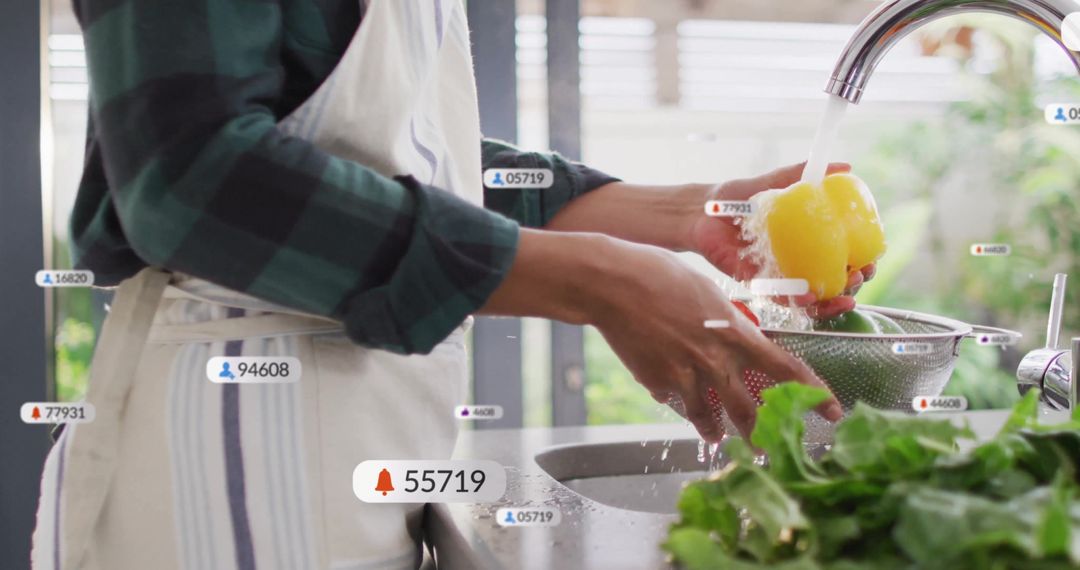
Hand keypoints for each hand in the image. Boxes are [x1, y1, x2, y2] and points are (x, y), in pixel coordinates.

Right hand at [480, 230, 842, 440]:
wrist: (613, 284)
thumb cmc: (659, 275)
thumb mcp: (706, 292)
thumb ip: (725, 321)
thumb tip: (733, 335)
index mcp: (734, 333)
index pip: (785, 369)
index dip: (812, 393)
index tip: (829, 409)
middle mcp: (714, 360)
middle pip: (749, 409)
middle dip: (763, 433)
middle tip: (771, 448)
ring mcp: (684, 375)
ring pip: (709, 417)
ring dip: (715, 429)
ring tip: (717, 437)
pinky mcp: (656, 382)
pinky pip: (674, 400)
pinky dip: (676, 400)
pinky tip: (671, 394)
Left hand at [686, 161, 874, 319]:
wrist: (702, 210)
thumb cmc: (737, 197)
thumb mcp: (774, 182)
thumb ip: (804, 175)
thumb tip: (846, 166)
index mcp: (805, 242)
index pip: (841, 257)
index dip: (861, 261)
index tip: (873, 258)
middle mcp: (794, 263)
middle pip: (832, 283)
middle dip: (853, 285)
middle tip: (861, 275)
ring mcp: (777, 276)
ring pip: (811, 298)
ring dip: (832, 301)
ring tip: (846, 295)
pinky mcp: (756, 284)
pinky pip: (780, 297)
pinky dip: (797, 299)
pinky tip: (811, 296)